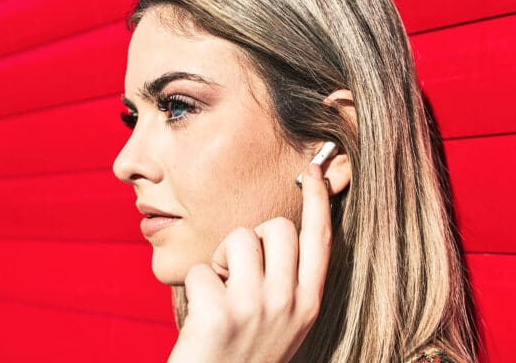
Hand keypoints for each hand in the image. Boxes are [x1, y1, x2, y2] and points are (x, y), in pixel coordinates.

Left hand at [167, 162, 331, 362]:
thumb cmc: (245, 353)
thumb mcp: (285, 322)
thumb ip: (289, 282)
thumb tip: (280, 232)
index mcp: (308, 304)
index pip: (320, 239)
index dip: (319, 201)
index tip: (312, 172)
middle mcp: (288, 303)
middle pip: (278, 227)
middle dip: (253, 237)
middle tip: (238, 272)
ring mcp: (255, 307)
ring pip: (240, 238)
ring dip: (221, 259)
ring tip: (220, 292)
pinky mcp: (218, 313)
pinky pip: (201, 268)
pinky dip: (195, 286)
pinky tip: (200, 315)